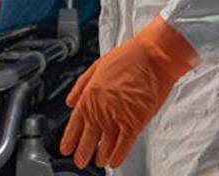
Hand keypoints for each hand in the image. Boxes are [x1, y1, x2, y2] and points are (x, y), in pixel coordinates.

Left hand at [59, 16, 196, 169]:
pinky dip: (117, 156)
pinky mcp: (135, 123)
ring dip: (100, 156)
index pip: (75, 123)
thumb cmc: (128, 57)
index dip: (70, 138)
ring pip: (105, 145)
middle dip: (82, 152)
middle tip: (79, 161)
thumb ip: (81, 86)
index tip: (66, 148)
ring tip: (98, 162)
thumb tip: (70, 102)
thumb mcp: (97, 66)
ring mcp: (117, 118)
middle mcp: (101, 110)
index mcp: (90, 95)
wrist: (152, 57)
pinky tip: (113, 162)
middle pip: (88, 138)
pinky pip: (123, 146)